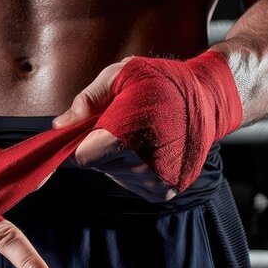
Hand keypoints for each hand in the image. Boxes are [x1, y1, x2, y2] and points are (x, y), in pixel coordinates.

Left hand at [52, 59, 176, 201]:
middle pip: (97, 165)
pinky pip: (131, 182)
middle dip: (101, 145)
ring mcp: (156, 183)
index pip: (82, 158)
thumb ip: (87, 101)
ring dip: (118, 157)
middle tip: (122, 124)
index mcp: (129, 138)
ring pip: (114, 174)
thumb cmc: (162, 82)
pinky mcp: (164, 191)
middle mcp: (144, 167)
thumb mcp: (120, 75)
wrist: (208, 99)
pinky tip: (150, 148)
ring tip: (141, 134)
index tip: (89, 129)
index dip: (80, 142)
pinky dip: (133, 166)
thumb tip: (60, 126)